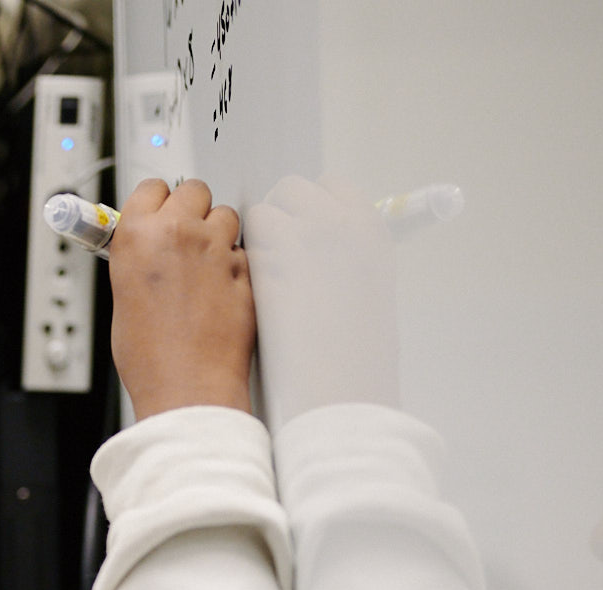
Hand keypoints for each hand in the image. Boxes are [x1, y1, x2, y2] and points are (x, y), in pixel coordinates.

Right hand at [109, 178, 255, 417]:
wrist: (187, 386)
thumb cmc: (150, 356)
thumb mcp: (123, 299)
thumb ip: (137, 260)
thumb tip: (146, 247)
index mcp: (138, 237)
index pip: (151, 188)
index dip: (157, 201)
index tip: (158, 211)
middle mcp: (178, 233)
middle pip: (193, 190)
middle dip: (191, 209)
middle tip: (185, 235)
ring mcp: (216, 249)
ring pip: (225, 215)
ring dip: (217, 232)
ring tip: (205, 265)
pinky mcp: (246, 268)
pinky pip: (243, 251)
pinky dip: (235, 264)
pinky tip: (221, 290)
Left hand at [244, 174, 400, 424]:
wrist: (337, 390)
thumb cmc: (352, 353)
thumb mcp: (364, 287)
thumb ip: (340, 252)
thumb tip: (313, 237)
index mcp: (369, 230)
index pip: (330, 186)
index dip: (306, 205)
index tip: (297, 224)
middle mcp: (340, 225)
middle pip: (291, 189)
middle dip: (274, 216)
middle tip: (269, 252)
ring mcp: (303, 241)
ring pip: (258, 215)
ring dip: (251, 241)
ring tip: (260, 279)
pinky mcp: (266, 264)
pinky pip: (238, 248)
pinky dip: (233, 266)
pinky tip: (245, 294)